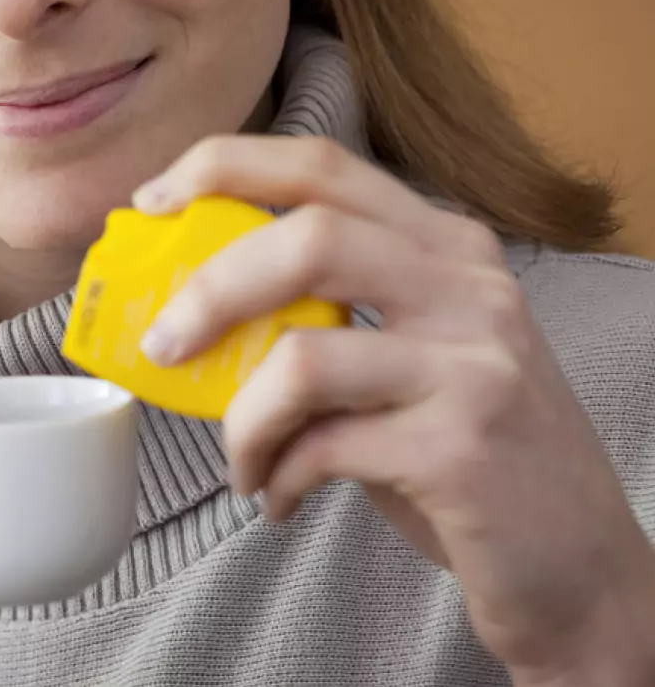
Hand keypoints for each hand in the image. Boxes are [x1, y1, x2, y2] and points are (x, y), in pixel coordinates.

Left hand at [133, 134, 654, 683]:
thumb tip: (185, 301)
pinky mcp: (462, 448)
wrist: (578, 563)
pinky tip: (279, 498)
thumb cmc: (465, 449)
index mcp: (446, 245)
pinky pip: (320, 447)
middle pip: (309, 237)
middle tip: (161, 344)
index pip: (322, 165)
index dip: (223, 167)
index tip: (152, 200)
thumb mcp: (409, 354)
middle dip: (209, 288)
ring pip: (302, 356)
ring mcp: (474, 365)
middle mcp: (469, 287)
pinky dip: (275, 476)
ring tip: (240, 461)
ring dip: (240, 421)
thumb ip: (325, 312)